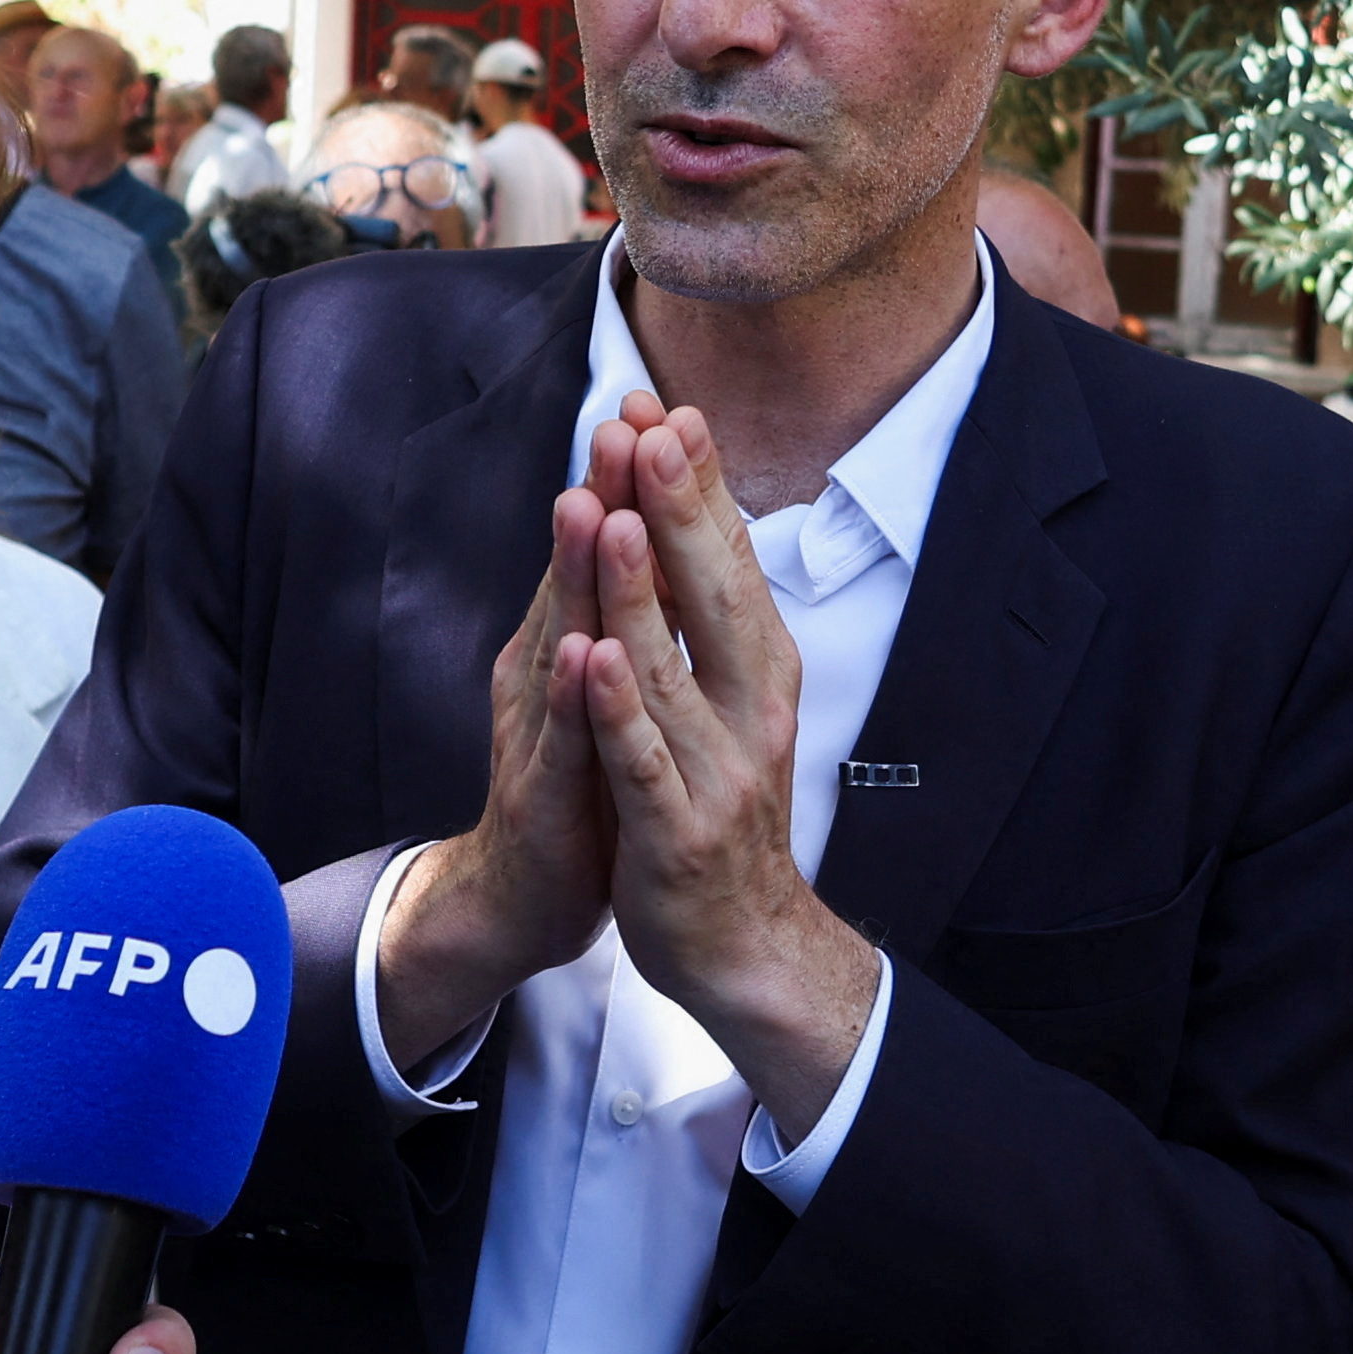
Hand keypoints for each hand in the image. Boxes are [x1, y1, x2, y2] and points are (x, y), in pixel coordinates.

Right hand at [371, 446, 634, 1069]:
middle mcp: (546, 670)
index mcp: (568, 642)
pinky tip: (583, 656)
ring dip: (573, 575)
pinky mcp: (544, 795)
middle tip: (619, 418)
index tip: (655, 402)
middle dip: (599, 495)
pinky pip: (564, 742)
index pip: (601, 550)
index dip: (626, 479)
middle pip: (575, 573)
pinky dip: (573, 698)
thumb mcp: (599, 686)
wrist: (523, 898)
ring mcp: (539, 730)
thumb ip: (611, 611)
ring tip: (589, 506)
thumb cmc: (576, 784)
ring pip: (561, 642)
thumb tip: (642, 527)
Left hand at [581, 397, 877, 1132]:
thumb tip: (698, 521)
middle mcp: (749, 710)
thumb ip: (712, 622)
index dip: (699, 486)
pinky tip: (593, 658)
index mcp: (759, 673)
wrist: (743, 948)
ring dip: (646, 591)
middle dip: (680, 508)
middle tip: (652, 424)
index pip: (730, 561)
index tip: (668, 405)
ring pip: (674, 668)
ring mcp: (717, 772)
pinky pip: (643, 761)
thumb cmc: (720, 810)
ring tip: (620, 514)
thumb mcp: (728, 704)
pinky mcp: (676, 831)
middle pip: (714, 594)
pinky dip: (619, 709)